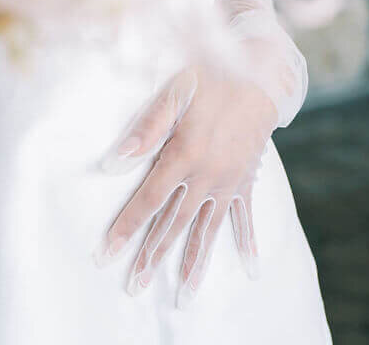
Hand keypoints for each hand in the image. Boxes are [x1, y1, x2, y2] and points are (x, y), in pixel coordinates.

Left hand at [93, 56, 274, 309]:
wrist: (262, 70)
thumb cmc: (212, 75)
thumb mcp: (175, 91)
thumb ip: (145, 129)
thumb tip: (112, 163)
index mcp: (184, 154)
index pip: (148, 200)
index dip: (126, 227)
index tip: (107, 254)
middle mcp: (207, 175)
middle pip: (174, 223)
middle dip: (153, 256)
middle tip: (135, 286)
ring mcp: (229, 180)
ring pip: (207, 229)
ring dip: (195, 264)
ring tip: (185, 297)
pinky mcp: (246, 178)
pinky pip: (245, 216)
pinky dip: (247, 242)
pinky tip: (250, 270)